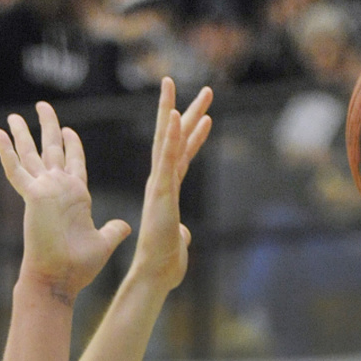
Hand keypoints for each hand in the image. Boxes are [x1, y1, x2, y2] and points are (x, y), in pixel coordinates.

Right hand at [0, 103, 130, 301]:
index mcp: (77, 197)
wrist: (59, 278)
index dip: (72, 145)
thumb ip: (113, 230)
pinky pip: (16, 170)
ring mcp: (44, 191)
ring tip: (15, 116)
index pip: (74, 163)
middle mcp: (59, 190)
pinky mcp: (32, 197)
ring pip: (31, 154)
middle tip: (43, 106)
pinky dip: (7, 152)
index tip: (69, 130)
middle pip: (52, 149)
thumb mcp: (103, 243)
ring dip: (23, 134)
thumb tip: (125, 226)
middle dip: (48, 126)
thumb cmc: (78, 267)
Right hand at [132, 77, 212, 290]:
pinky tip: (172, 115)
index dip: (194, 136)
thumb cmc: (165, 264)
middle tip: (206, 90)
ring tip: (181, 86)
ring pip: (168, 141)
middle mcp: (162, 183)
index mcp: (168, 191)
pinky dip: (168, 136)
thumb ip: (181, 234)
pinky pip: (165, 159)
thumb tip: (184, 234)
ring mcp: (160, 185)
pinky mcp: (160, 192)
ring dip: (175, 112)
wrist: (154, 274)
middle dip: (190, 113)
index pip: (183, 157)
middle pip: (176, 140)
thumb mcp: (179, 243)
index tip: (206, 118)